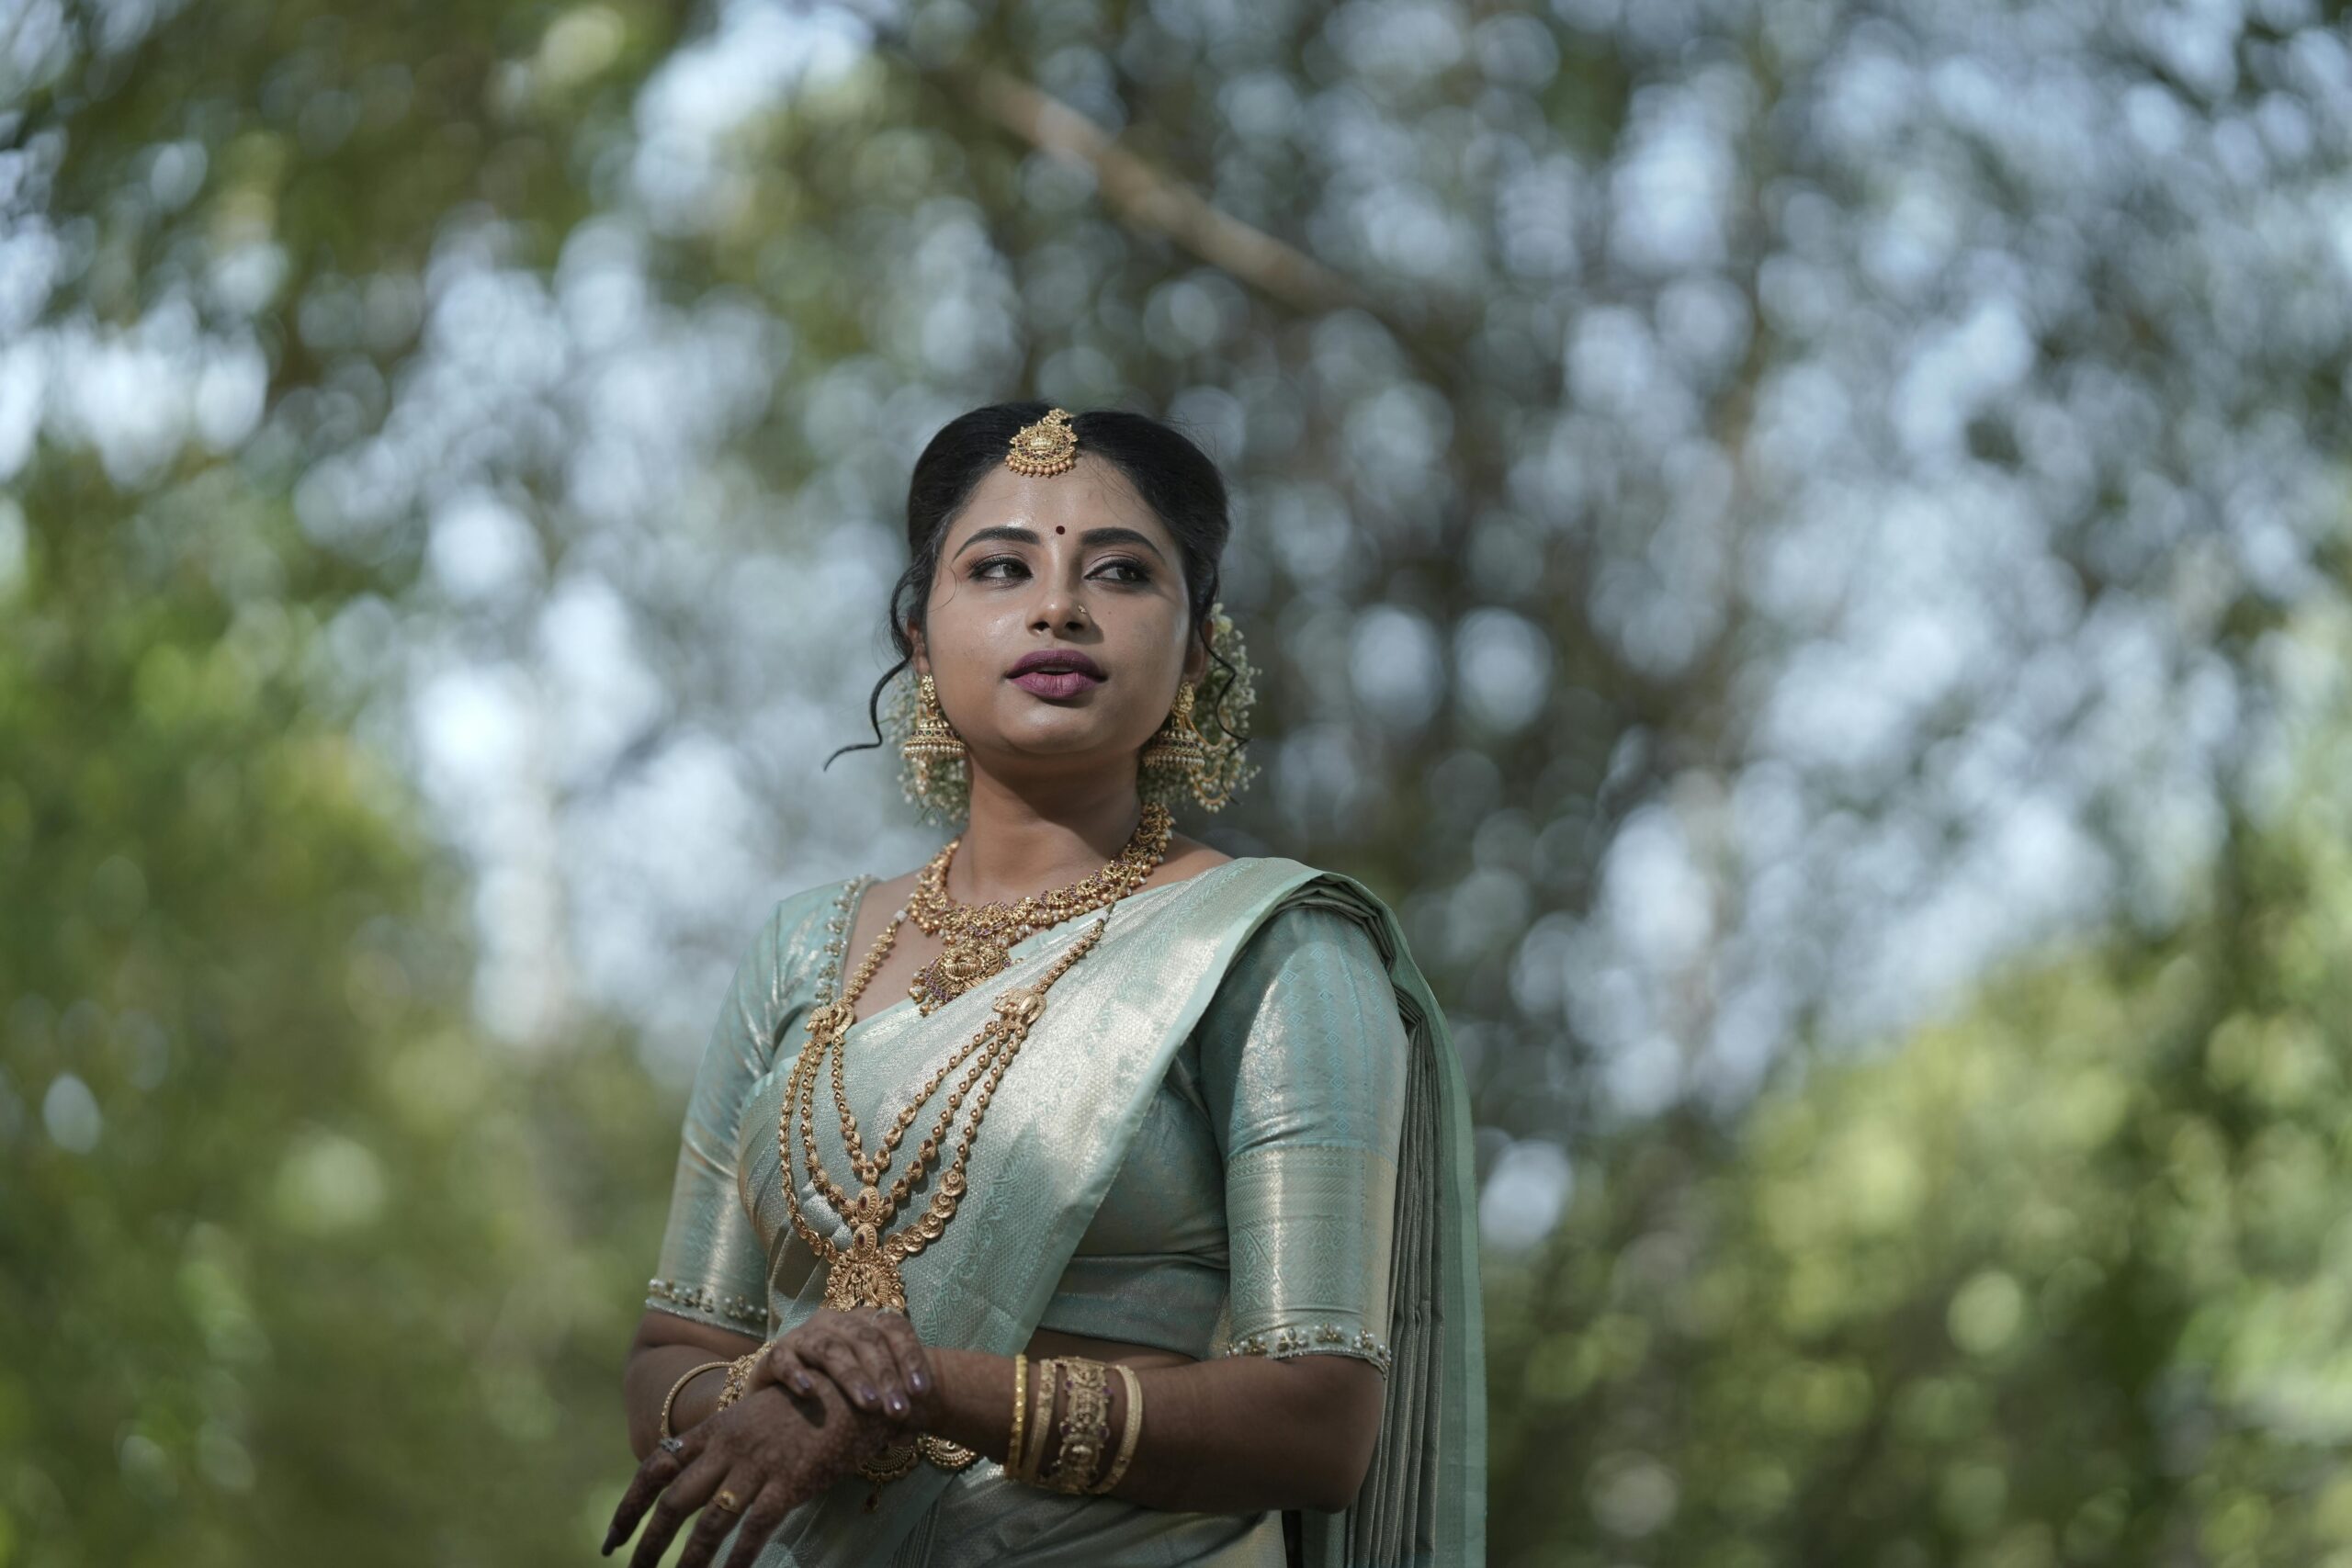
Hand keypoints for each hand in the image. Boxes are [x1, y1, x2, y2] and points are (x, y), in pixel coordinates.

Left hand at [602, 1378, 896, 1567]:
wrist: (858, 1391)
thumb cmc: (811, 1405)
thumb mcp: (758, 1417)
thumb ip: (728, 1444)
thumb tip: (699, 1478)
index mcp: (717, 1430)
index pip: (657, 1467)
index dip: (630, 1505)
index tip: (613, 1538)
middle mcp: (729, 1447)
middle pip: (674, 1501)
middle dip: (649, 1543)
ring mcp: (758, 1464)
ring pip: (709, 1522)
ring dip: (689, 1561)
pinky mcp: (789, 1482)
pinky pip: (754, 1529)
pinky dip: (737, 1559)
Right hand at [740, 1304, 941, 1431]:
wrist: (781, 1395)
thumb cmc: (835, 1394)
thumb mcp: (866, 1394)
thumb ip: (886, 1406)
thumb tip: (906, 1437)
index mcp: (864, 1323)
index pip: (894, 1328)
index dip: (910, 1357)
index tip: (921, 1392)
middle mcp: (835, 1322)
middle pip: (865, 1339)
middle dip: (886, 1375)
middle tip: (899, 1411)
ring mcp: (803, 1336)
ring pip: (830, 1348)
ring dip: (852, 1376)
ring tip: (869, 1404)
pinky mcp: (774, 1354)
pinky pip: (784, 1359)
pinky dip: (797, 1373)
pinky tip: (809, 1392)